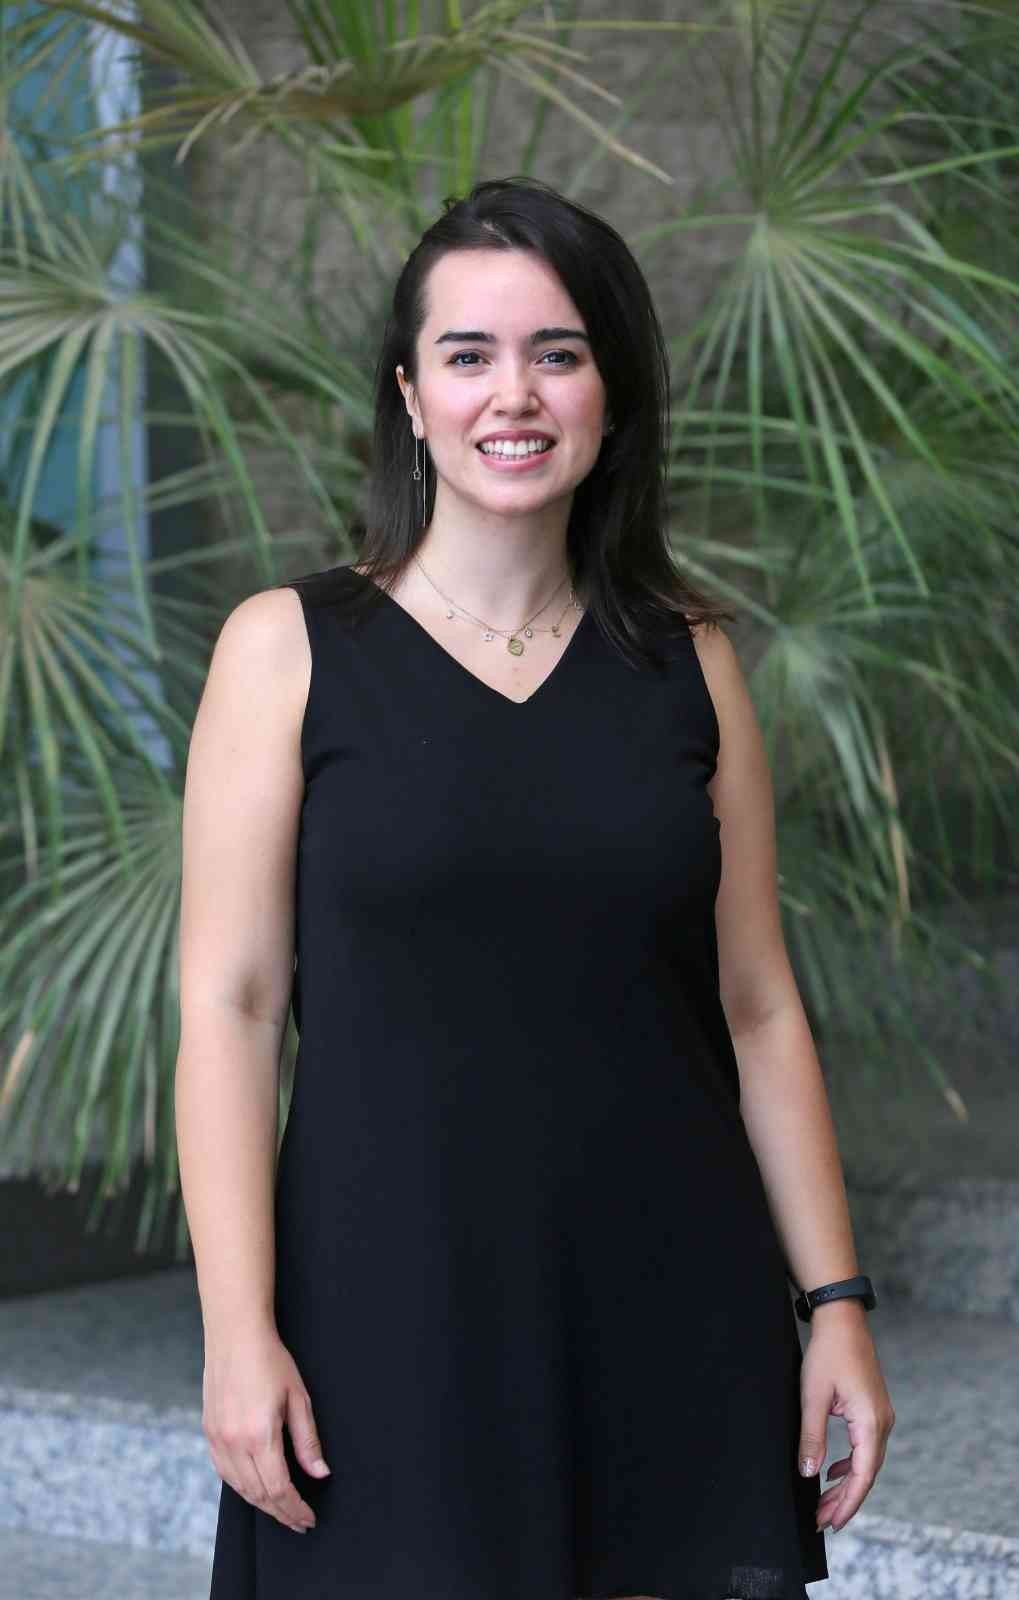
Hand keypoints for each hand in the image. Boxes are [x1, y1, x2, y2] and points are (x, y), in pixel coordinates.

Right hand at [202, 1325, 330, 1533]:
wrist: (235, 1336)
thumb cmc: (271, 1361)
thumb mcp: (299, 1398)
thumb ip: (308, 1441)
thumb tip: (320, 1473)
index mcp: (259, 1435)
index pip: (279, 1489)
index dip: (295, 1509)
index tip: (308, 1519)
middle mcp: (234, 1443)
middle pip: (258, 1495)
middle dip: (281, 1513)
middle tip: (298, 1523)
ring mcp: (217, 1439)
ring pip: (240, 1488)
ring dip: (261, 1505)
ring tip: (281, 1511)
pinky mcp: (209, 1433)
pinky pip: (225, 1472)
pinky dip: (242, 1487)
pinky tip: (256, 1489)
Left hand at [797, 1306, 894, 1533]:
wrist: (842, 1320)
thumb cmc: (828, 1353)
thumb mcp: (813, 1396)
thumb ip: (812, 1437)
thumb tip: (810, 1474)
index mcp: (870, 1422)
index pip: (862, 1475)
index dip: (847, 1503)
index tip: (831, 1523)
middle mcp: (882, 1423)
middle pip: (866, 1473)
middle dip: (845, 1500)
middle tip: (822, 1521)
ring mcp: (880, 1416)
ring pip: (866, 1461)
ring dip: (846, 1484)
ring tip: (825, 1503)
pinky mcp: (872, 1409)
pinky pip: (865, 1447)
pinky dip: (850, 1464)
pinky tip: (833, 1471)